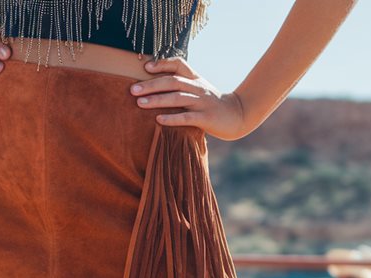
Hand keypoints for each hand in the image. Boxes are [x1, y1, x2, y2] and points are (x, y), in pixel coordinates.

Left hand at [130, 56, 249, 140]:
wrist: (238, 116)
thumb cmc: (212, 105)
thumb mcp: (199, 91)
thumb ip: (183, 87)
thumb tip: (157, 86)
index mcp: (196, 79)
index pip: (179, 64)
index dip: (162, 63)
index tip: (145, 67)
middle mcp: (198, 88)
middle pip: (173, 81)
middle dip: (151, 84)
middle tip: (132, 90)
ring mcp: (202, 103)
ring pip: (178, 98)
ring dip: (157, 100)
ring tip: (140, 103)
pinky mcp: (206, 118)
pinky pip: (187, 117)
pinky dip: (172, 118)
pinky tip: (158, 121)